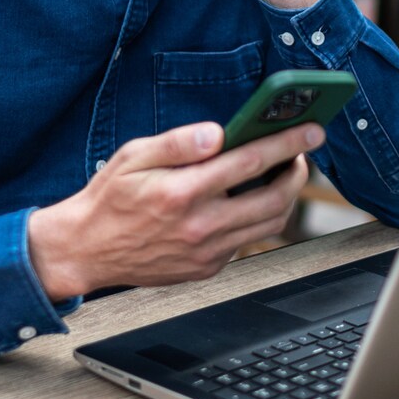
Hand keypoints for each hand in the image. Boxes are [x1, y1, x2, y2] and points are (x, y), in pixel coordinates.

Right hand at [27, 121, 316, 300]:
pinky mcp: (206, 268)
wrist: (87, 250)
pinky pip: (246, 241)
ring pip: (269, 225)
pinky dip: (257, 218)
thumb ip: (178, 142)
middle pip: (274, 199)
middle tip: (300, 154)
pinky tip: (248, 200)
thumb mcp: (134, 156)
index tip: (312, 130)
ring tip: (282, 174)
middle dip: (297, 172)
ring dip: (285, 197)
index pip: (251, 162)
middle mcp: (200, 226)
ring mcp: (206, 252)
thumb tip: (218, 132)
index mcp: (183, 192)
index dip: (288, 143)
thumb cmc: (110, 199)